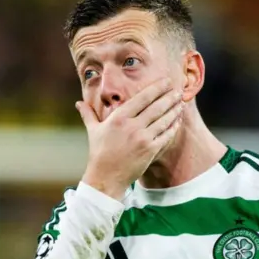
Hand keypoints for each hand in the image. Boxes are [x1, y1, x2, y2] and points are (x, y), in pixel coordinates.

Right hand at [77, 78, 183, 199]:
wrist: (106, 177)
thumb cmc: (99, 153)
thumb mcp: (93, 131)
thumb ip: (88, 114)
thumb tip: (78, 103)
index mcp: (119, 117)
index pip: (142, 98)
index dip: (156, 88)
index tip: (166, 81)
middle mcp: (132, 126)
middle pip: (156, 107)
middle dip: (169, 97)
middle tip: (178, 90)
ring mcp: (142, 138)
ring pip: (163, 120)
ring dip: (174, 110)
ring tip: (180, 103)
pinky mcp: (150, 150)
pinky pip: (165, 135)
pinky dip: (173, 127)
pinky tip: (177, 121)